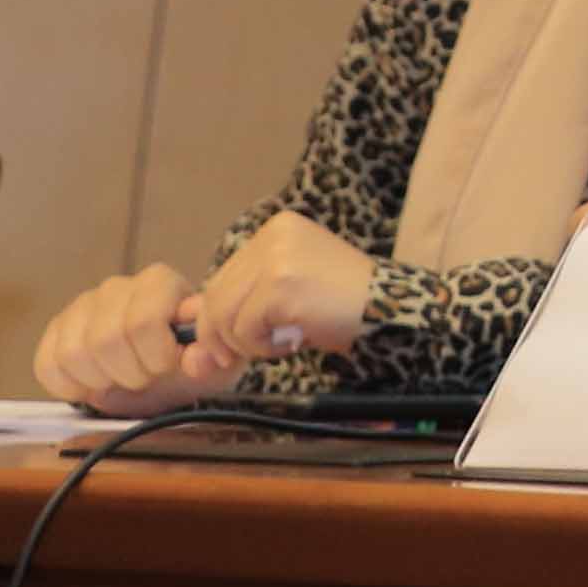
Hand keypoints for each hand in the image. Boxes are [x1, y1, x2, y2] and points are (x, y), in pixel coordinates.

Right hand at [35, 264, 246, 416]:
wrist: (159, 370)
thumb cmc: (186, 360)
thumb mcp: (211, 361)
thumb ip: (209, 358)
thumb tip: (195, 359)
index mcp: (159, 282)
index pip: (144, 321)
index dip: (156, 355)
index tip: (167, 366)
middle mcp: (116, 287)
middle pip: (106, 339)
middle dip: (130, 372)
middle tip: (144, 376)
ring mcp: (81, 307)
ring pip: (74, 353)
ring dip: (100, 381)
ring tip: (120, 378)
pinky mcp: (55, 330)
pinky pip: (47, 365)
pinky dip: (69, 387)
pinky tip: (92, 385)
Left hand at [187, 212, 378, 377]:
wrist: (393, 310)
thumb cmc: (343, 305)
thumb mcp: (289, 294)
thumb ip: (244, 308)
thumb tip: (194, 349)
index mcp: (276, 229)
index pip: (221, 279)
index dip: (219, 319)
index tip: (233, 345)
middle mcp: (273, 235)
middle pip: (214, 296)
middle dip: (221, 336)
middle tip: (243, 357)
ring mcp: (277, 258)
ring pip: (223, 314)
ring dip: (244, 343)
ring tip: (279, 345)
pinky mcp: (281, 285)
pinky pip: (245, 328)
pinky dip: (261, 347)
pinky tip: (290, 344)